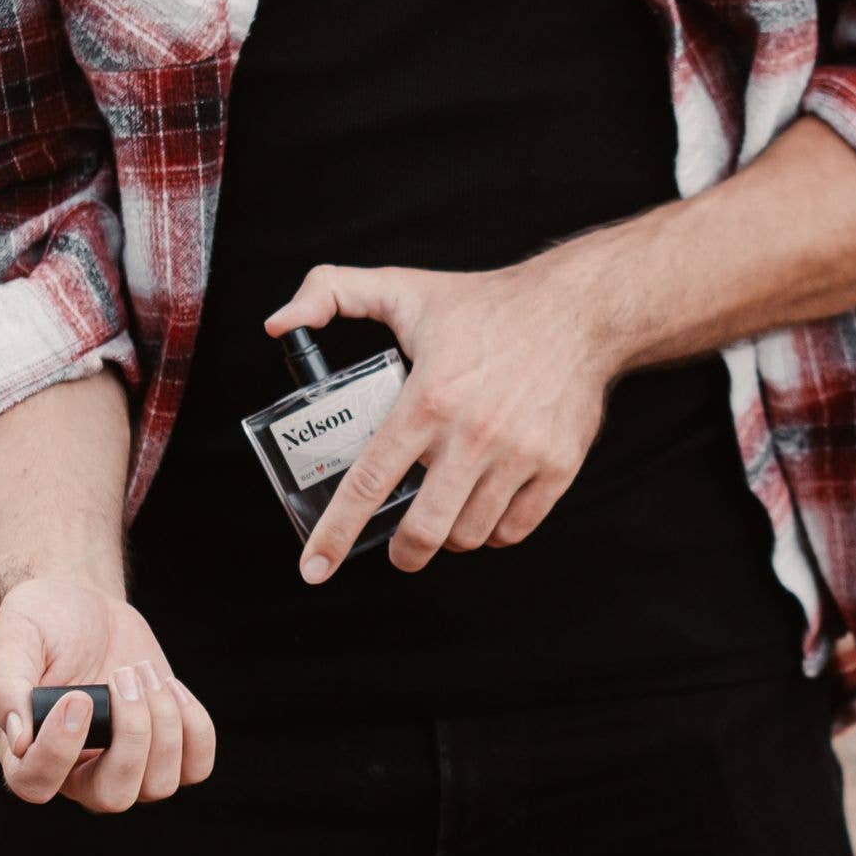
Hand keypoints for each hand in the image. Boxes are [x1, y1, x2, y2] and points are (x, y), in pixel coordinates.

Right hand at [0, 574, 215, 811]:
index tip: (78, 696)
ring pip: (159, 785)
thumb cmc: (39, 625)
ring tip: (139, 670)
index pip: (37, 785)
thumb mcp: (13, 642)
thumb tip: (19, 740)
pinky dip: (194, 728)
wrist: (82, 605)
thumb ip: (8, 688)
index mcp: (29, 753)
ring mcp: (126, 766)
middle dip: (132, 736)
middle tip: (122, 676)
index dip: (59, 749)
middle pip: (113, 797)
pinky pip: (195, 768)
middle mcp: (77, 772)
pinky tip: (169, 686)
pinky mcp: (164, 750)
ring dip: (163, 721)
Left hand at [267, 253, 614, 582]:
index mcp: (427, 399)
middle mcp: (473, 434)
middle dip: (403, 552)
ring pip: (469, 536)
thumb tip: (276, 325)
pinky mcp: (557, 468)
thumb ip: (329, 292)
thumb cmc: (485, 303)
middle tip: (398, 548)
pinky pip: (514, 530)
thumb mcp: (401, 287)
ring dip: (449, 538)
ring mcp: (519, 455)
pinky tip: (484, 511)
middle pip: (423, 531)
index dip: (335, 534)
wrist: (579, 310)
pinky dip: (493, 533)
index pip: (367, 484)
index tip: (315, 568)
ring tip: (445, 515)